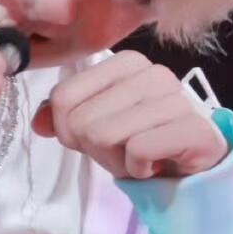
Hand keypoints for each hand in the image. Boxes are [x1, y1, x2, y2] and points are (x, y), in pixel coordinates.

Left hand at [30, 50, 229, 179]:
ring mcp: (175, 98)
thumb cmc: (143, 144)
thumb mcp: (96, 128)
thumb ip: (63, 118)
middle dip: (97, 149)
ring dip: (117, 161)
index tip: (101, 138)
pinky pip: (137, 150)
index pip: (63, 97)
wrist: (193, 170)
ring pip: (104, 135)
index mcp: (126, 62)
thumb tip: (38, 123)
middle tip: (125, 151)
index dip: (70, 131)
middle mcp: (152, 72)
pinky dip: (139, 169)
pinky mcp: (192, 127)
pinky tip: (155, 165)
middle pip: (82, 121)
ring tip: (141, 158)